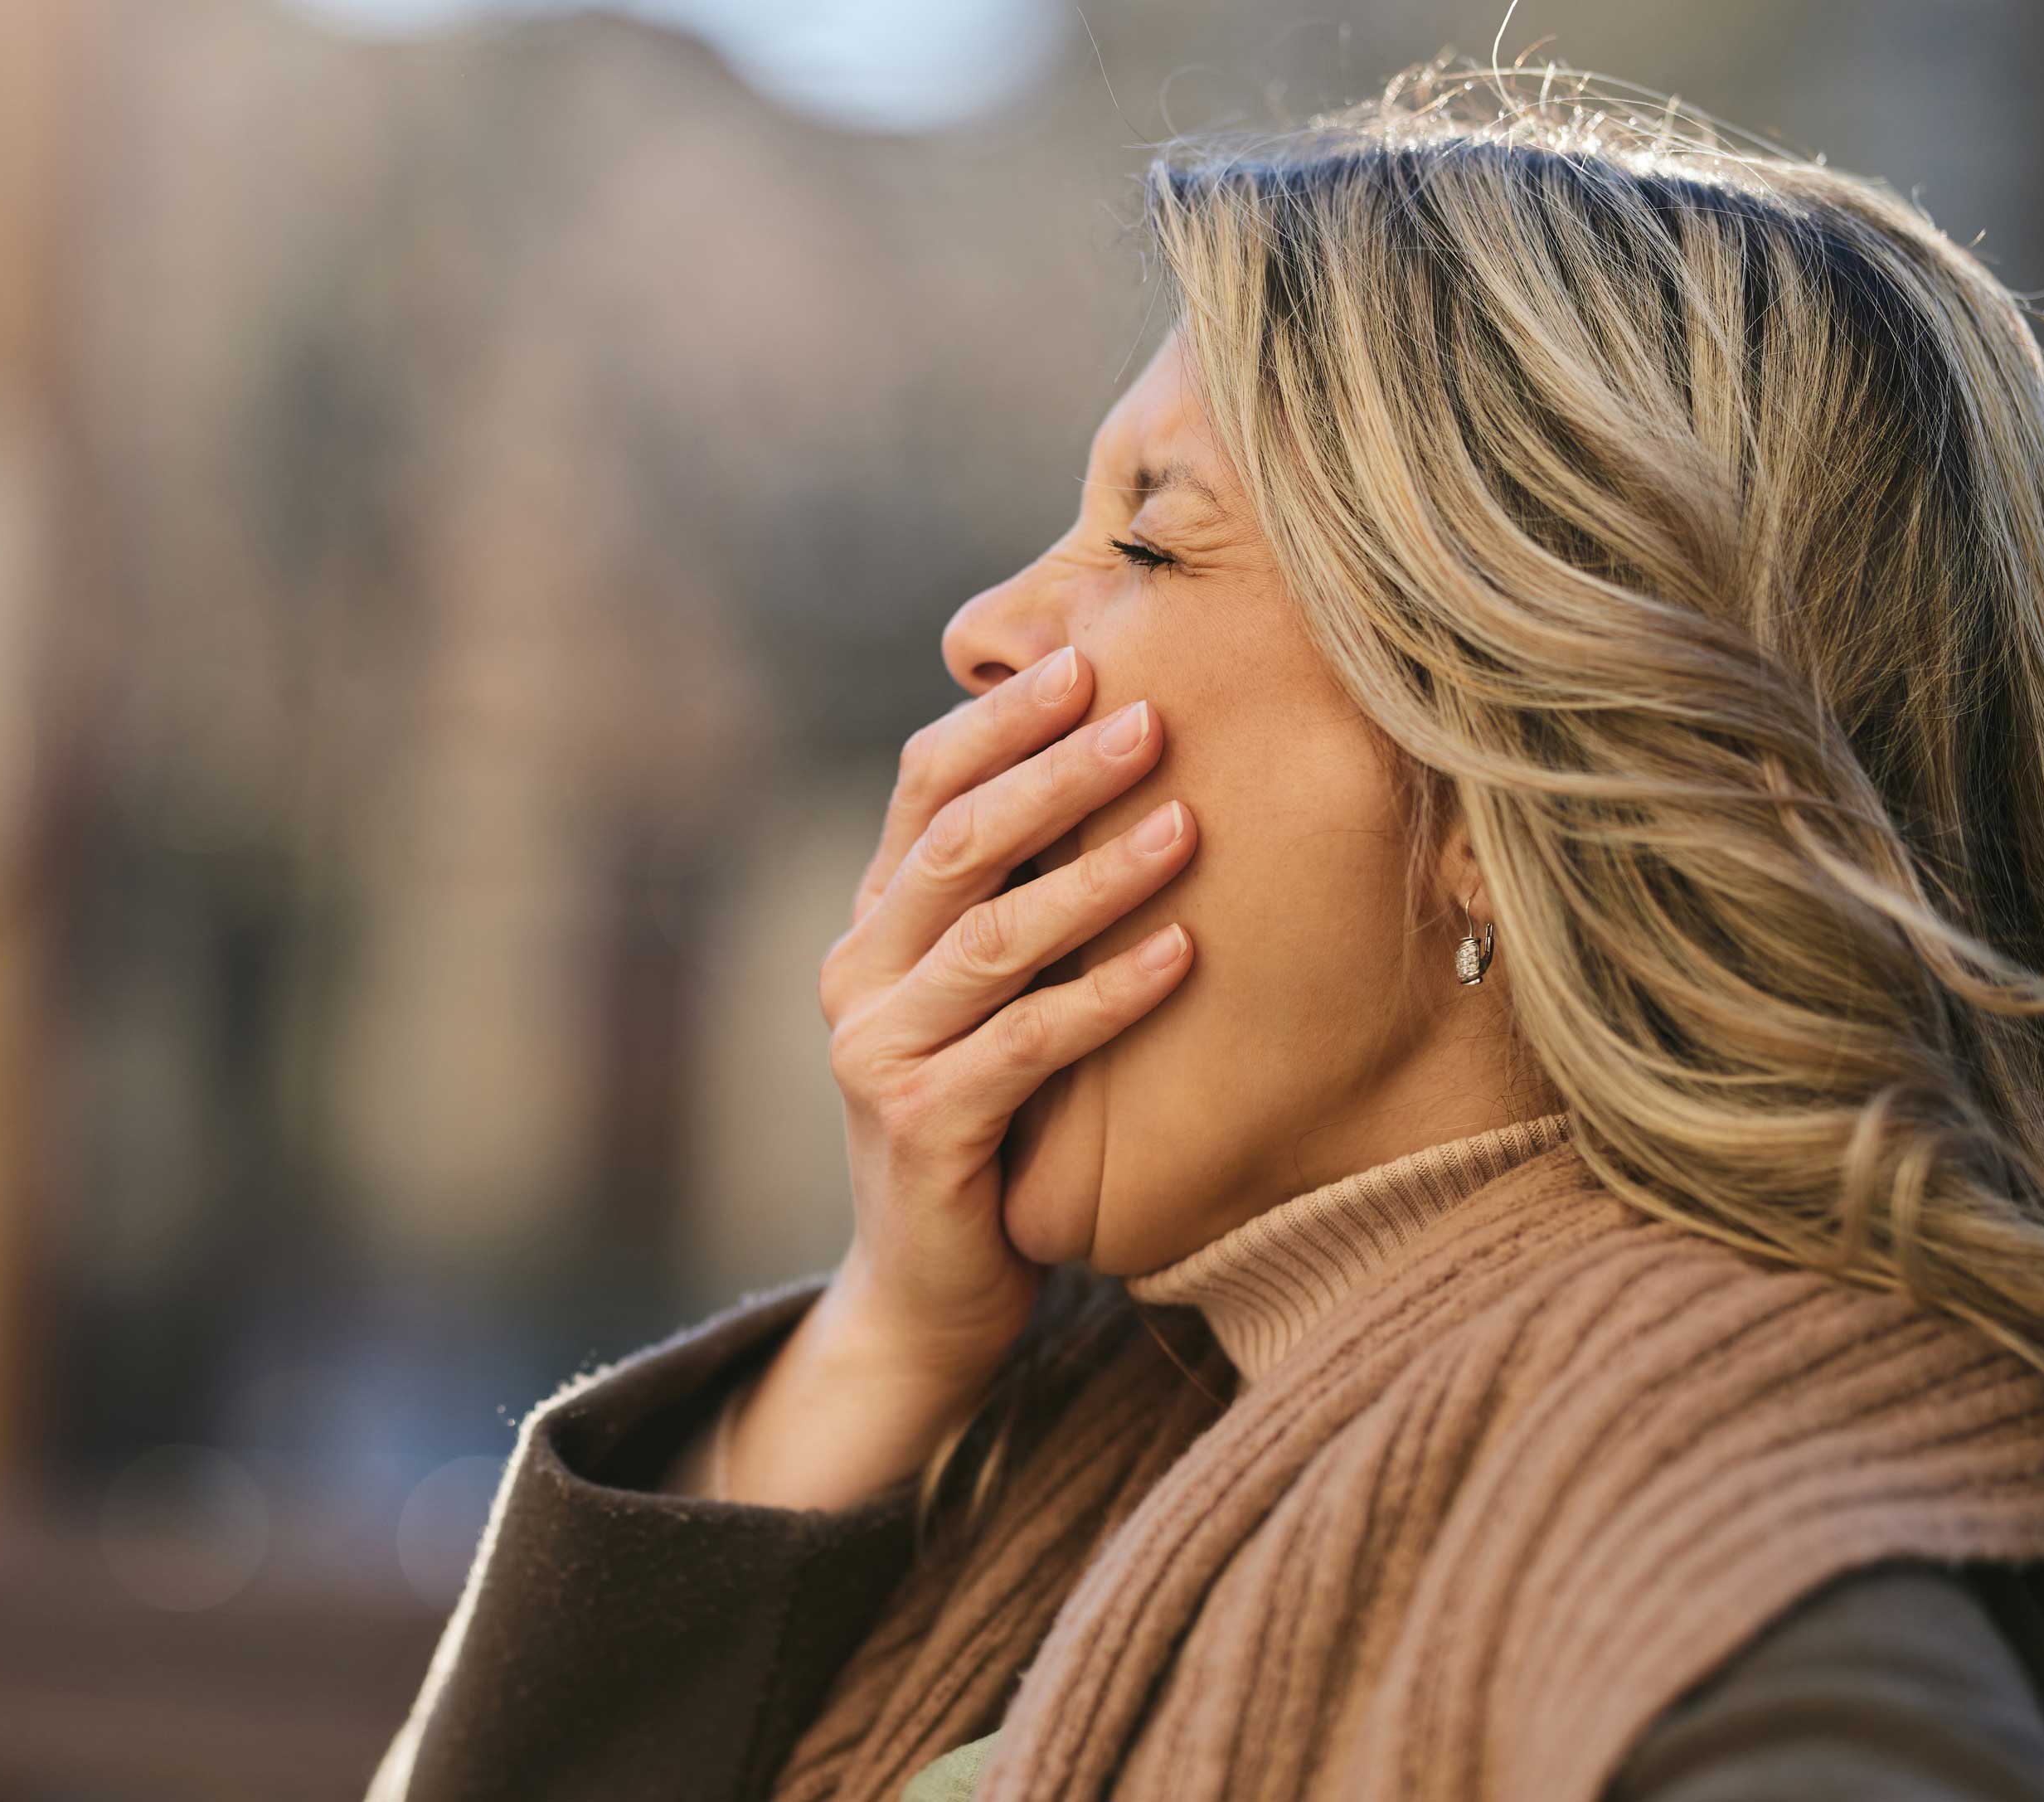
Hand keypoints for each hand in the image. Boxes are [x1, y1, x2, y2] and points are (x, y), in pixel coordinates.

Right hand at [817, 643, 1196, 1380]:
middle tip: (1150, 714)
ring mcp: (879, 1054)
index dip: (1002, 720)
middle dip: (1054, 769)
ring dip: (1094, 872)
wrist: (928, 1294)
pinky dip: (1108, 992)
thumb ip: (1015, 904)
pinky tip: (1182, 951)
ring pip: (991, 935)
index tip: (1089, 660)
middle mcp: (857, 977)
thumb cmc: (988, 1129)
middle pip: (955, 842)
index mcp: (872, 927)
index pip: (922, 788)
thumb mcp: (987, 1001)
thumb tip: (1120, 769)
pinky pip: (1027, 1042)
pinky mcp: (923, 1129)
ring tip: (1186, 822)